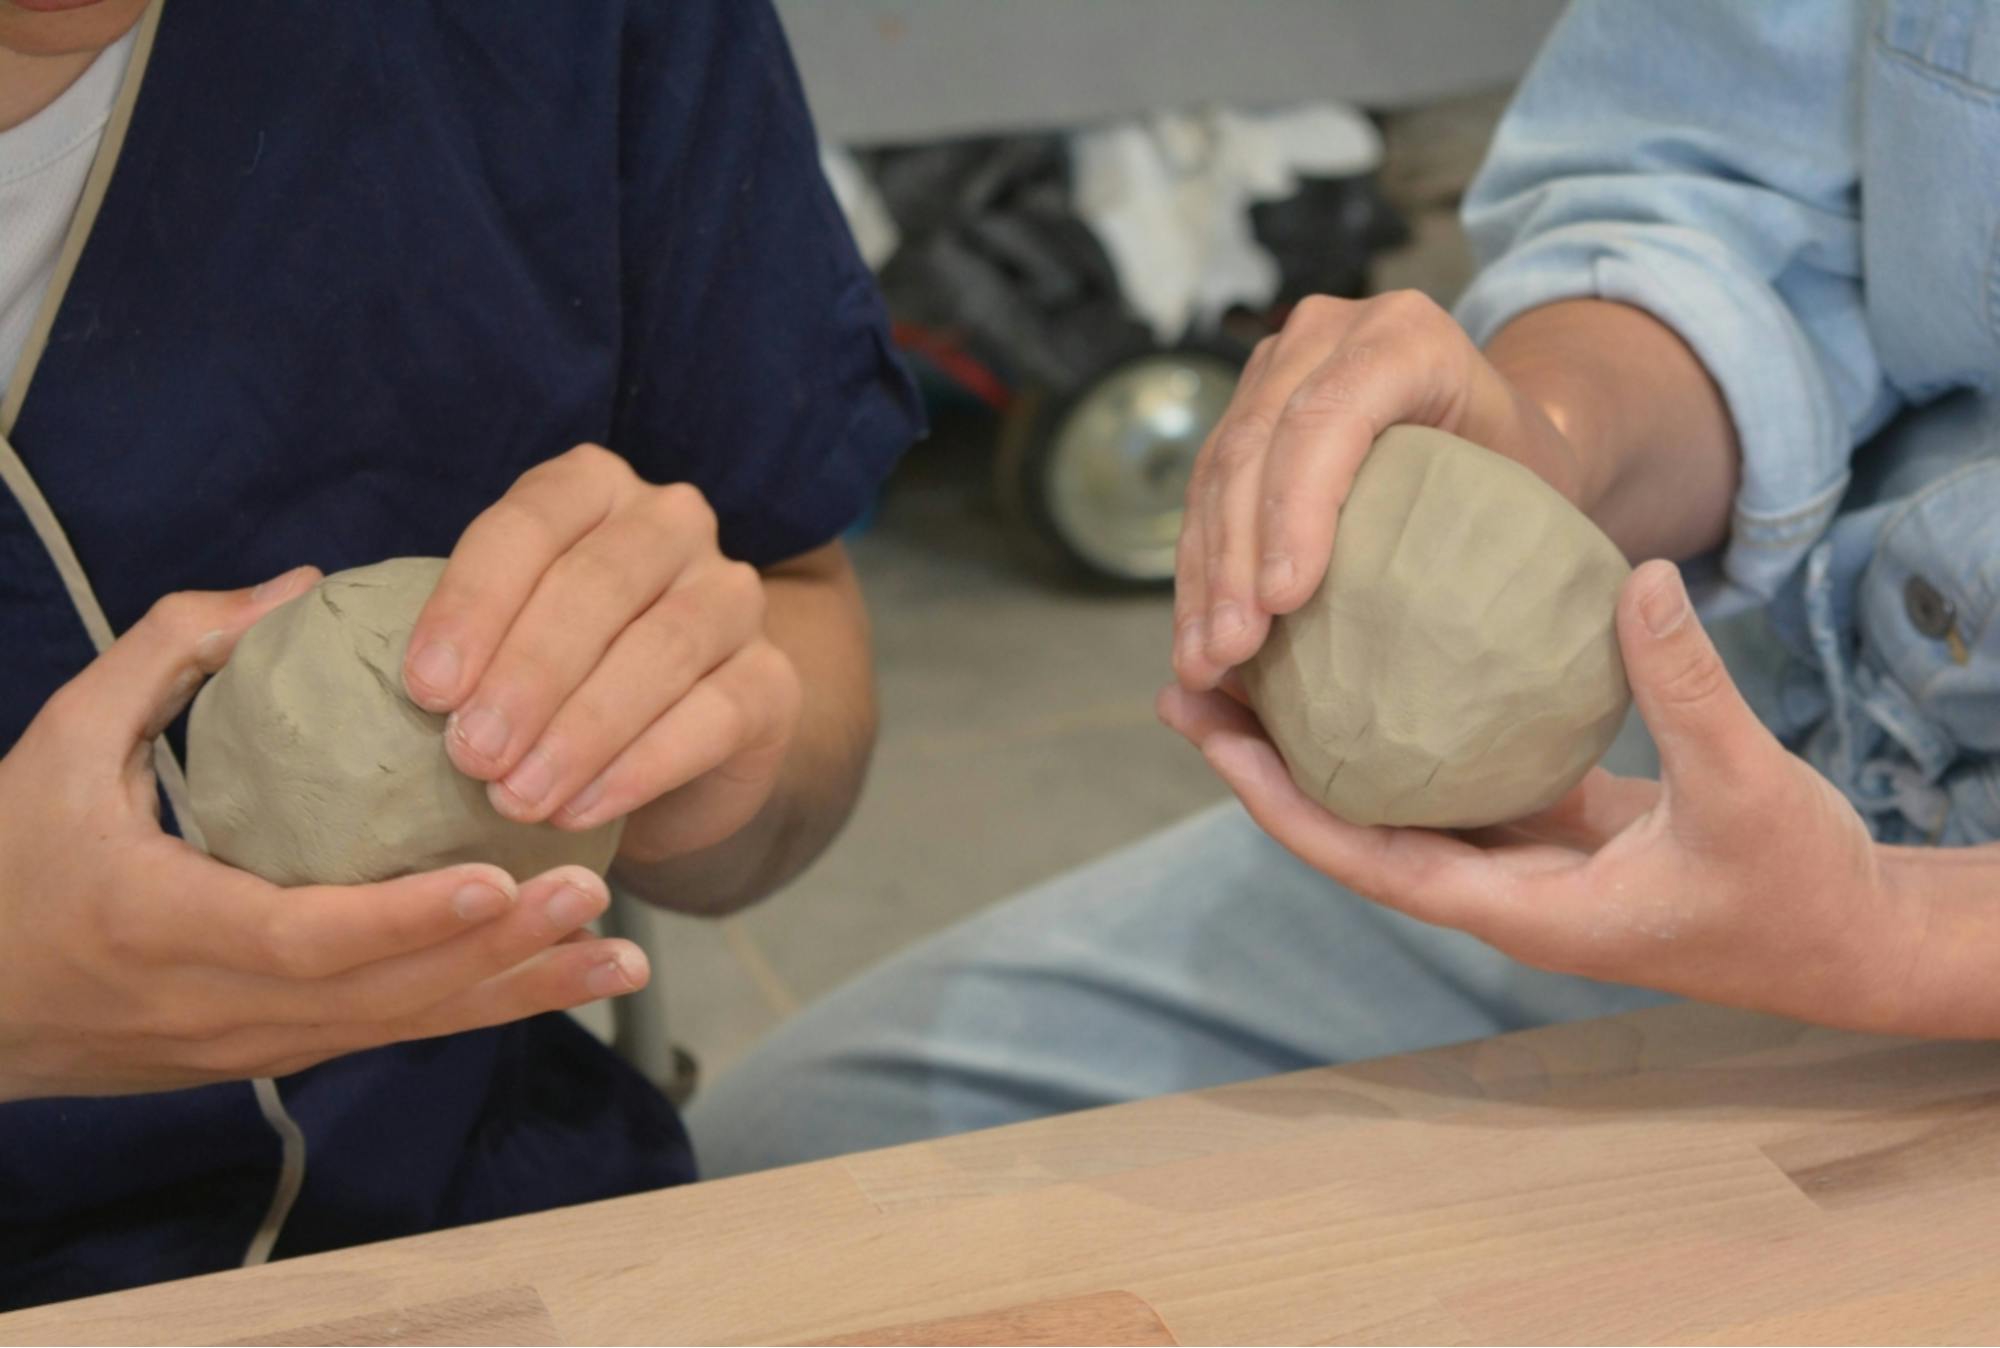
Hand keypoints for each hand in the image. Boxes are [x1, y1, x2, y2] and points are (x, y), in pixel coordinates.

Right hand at [0, 571, 649, 1102]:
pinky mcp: (277, 1056)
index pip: (302, 937)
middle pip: (384, 999)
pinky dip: (480, 1007)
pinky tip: (560, 981)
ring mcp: (254, 1044)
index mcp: (158, 925)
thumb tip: (299, 584)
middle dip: (502, 955)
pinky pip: (393, 1033)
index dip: (405, 918)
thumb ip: (172, 651)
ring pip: (405, 1030)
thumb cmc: (8, 861)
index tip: (496, 879)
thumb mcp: (62, 742)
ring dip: (518, 996)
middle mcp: (219, 1006)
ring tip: (622, 961)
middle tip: (601, 902)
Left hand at [402, 446, 802, 861]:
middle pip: (603, 584)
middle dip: (529, 674)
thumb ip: (416, 624)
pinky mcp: (772, 683)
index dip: (477, 601)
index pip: (534, 522)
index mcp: (590, 490)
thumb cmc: (538, 684)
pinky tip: (580, 813)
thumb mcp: (477, 636)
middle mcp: (672, 525)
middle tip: (466, 758)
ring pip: (666, 647)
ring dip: (584, 728)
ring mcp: (734, 599)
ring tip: (516, 800)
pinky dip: (641, 766)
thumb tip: (281, 608)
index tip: (422, 690)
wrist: (660, 748)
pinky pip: (714, 715)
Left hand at [1160, 561, 1920, 1031]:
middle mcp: (1497, 889)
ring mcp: (1518, 859)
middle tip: (1185, 685)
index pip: (1368, 859)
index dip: (1282, 803)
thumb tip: (1634, 577)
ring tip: (1244, 668)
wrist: (1847, 935)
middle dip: (1264, 766)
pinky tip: (1366, 657)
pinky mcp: (1547, 822)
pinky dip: (1399, 722)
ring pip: (1390, 798)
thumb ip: (1689, 687)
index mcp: (1521, 910)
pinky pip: (1449, 770)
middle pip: (1349, 828)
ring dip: (1316, 742)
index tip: (1215, 739)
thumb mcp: (1749, 786)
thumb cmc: (1799, 886)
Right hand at [1175, 291, 1587, 690]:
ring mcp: (1275, 366)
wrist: (1500, 433)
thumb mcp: (1536, 490)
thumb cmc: (1525, 473)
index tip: (1283, 602)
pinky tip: (1198, 638)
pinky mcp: (1242, 407)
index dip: (1296, 508)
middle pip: (1257, 445)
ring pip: (1216, 473)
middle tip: (1228, 652)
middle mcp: (1327, 333)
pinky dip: (1199, 571)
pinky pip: (1204, 494)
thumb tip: (1439, 644)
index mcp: (1408, 335)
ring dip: (1202, 577)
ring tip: (1201, 663)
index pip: (1331, 417)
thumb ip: (1494, 534)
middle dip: (1234, 560)